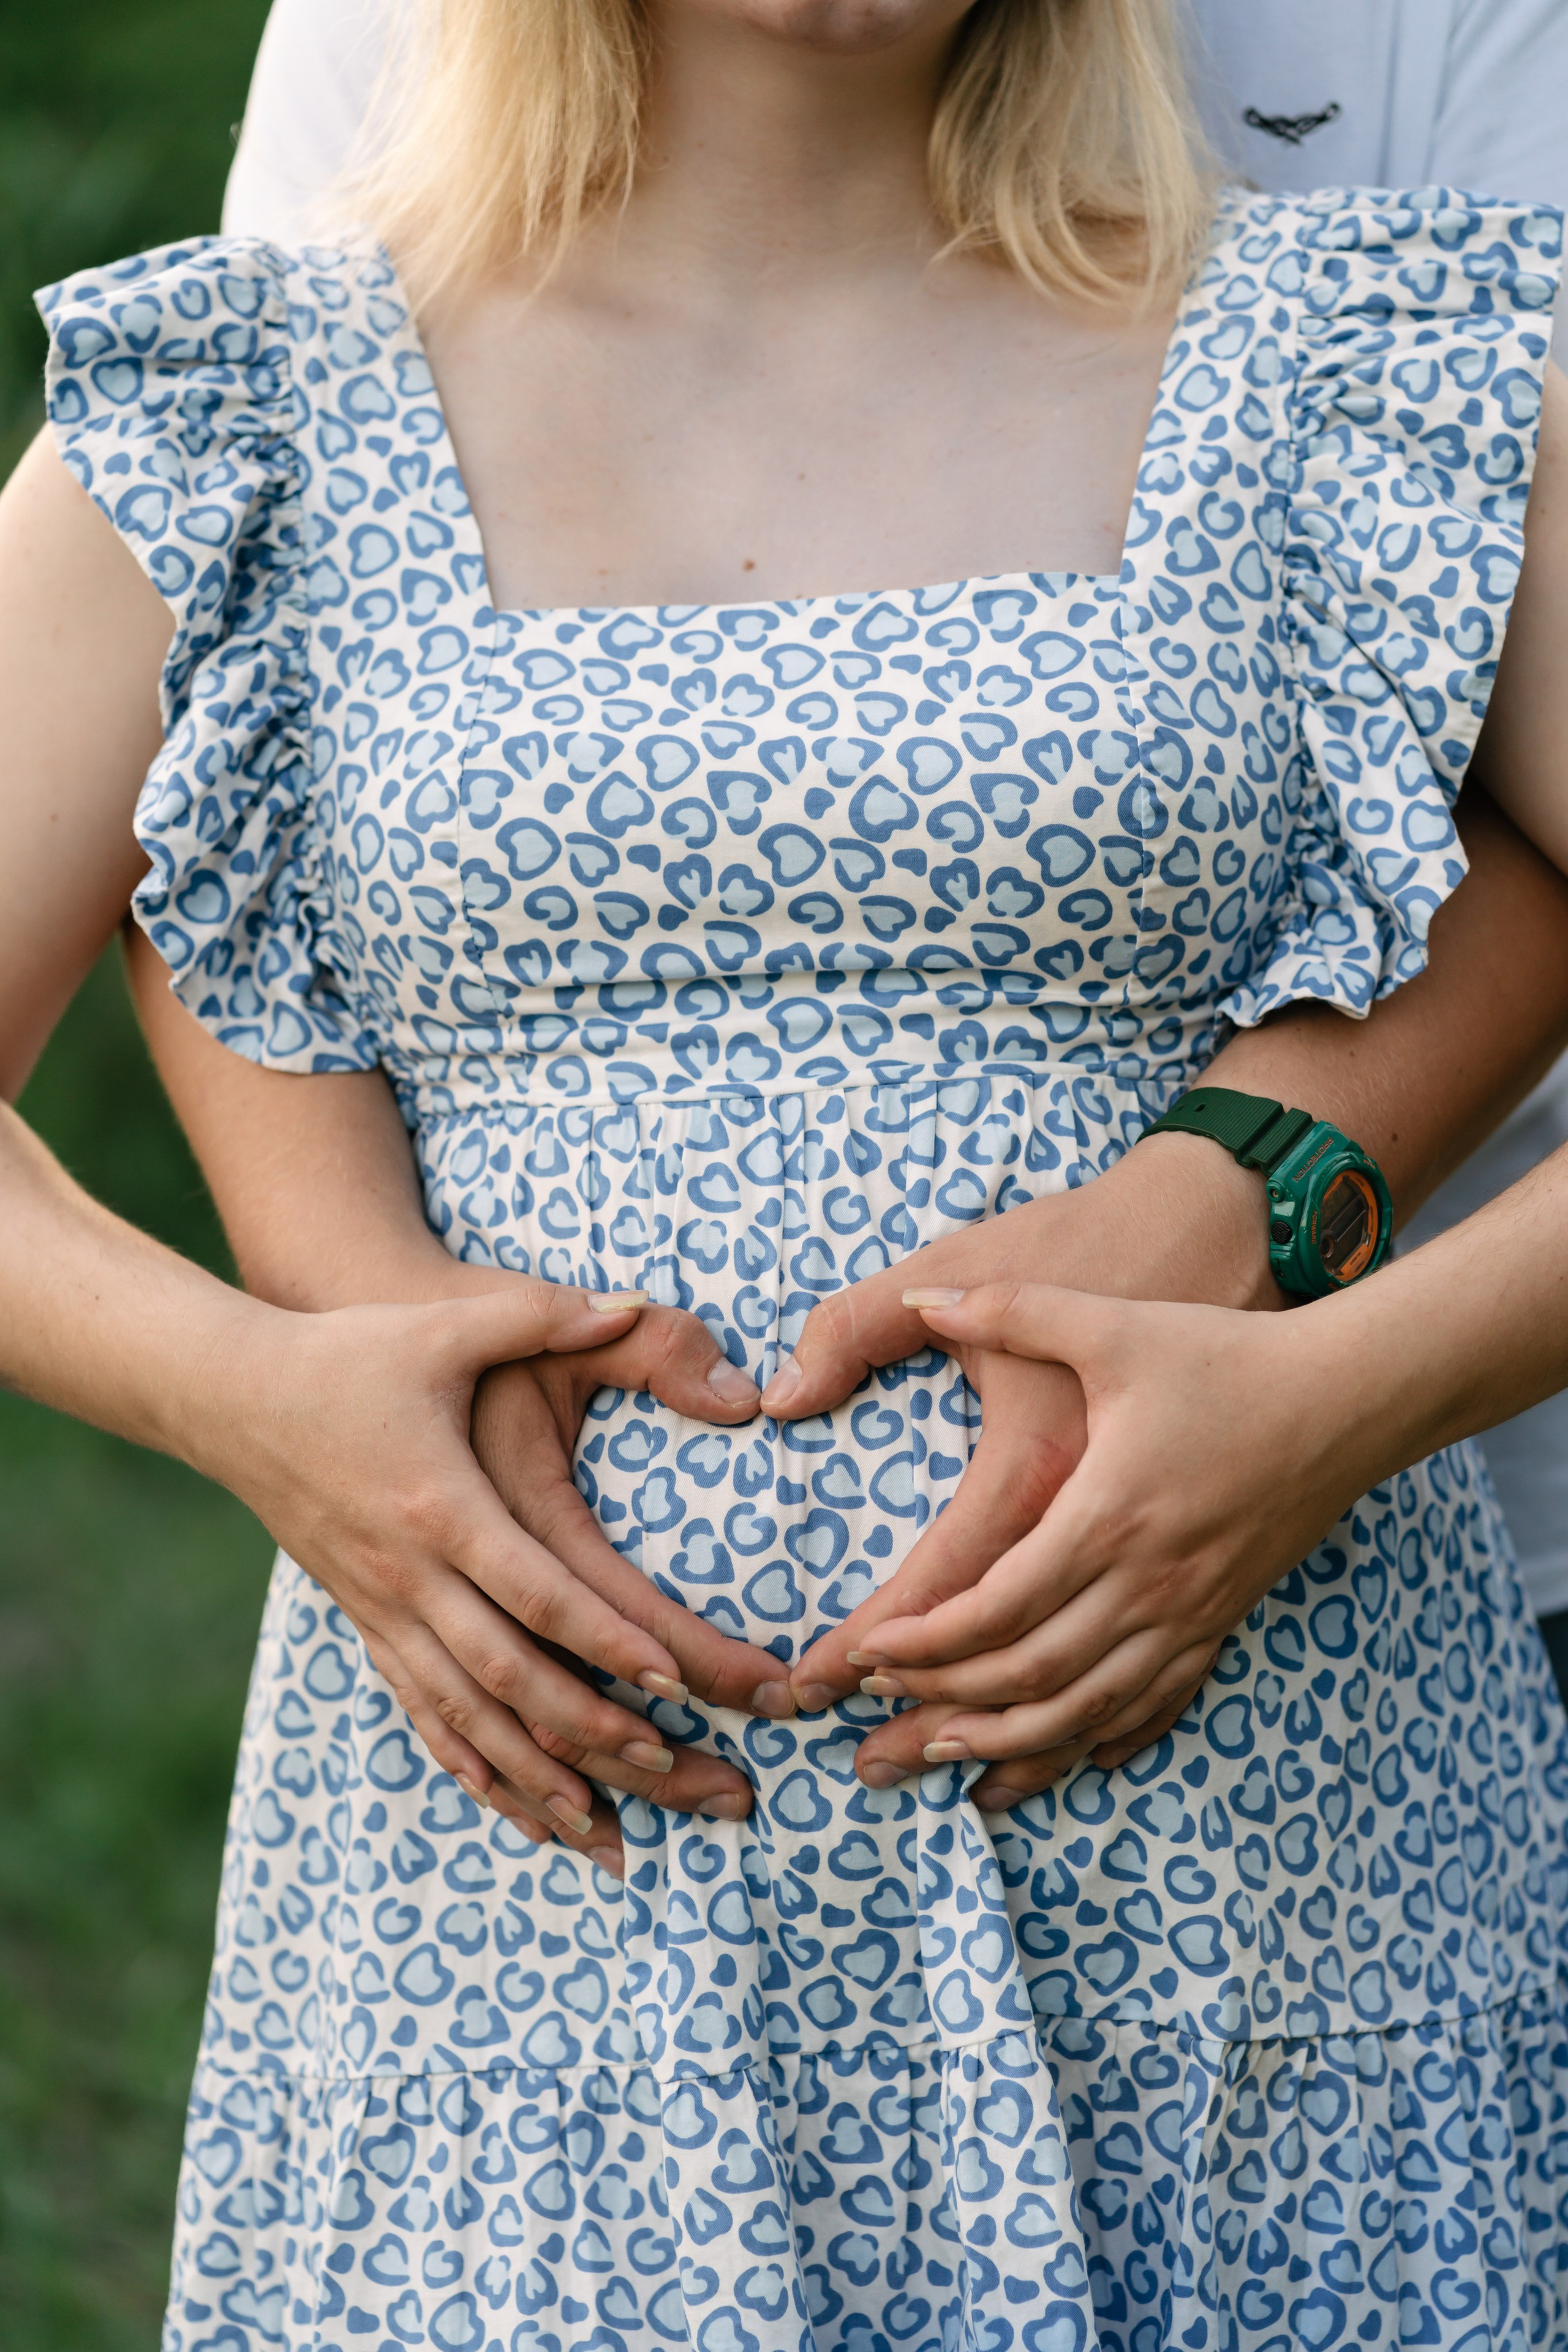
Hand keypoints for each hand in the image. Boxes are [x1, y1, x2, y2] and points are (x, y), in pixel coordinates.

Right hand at [196, 1284, 774, 1876]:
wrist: (233, 1395)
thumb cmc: (350, 1354)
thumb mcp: (448, 1323)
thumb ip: (545, 1312)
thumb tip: (634, 1304)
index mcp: (441, 1503)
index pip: (535, 1589)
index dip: (603, 1637)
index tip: (672, 1679)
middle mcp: (410, 1574)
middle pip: (509, 1675)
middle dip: (595, 1731)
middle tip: (678, 1769)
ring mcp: (382, 1610)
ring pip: (467, 1716)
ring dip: (540, 1777)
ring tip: (615, 1832)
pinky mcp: (366, 1625)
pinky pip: (424, 1714)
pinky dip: (478, 1771)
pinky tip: (527, 1815)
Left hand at [840, 1281, 1369, 1769]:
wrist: (1346, 1395)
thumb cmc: (1225, 1357)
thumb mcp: (1110, 1324)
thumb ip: (1009, 1309)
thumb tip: (921, 1293)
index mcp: (1103, 1515)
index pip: (994, 1609)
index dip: (924, 1643)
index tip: (864, 1654)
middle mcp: (1145, 1583)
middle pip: (1028, 1675)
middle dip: (943, 1701)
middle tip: (878, 1709)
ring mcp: (1189, 1612)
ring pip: (1086, 1707)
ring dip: (1009, 1740)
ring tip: (944, 1753)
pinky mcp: (1223, 1619)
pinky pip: (1158, 1703)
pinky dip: (1102, 1737)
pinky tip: (1068, 1755)